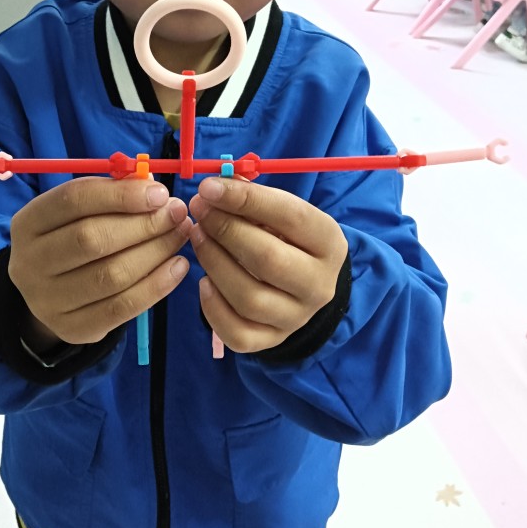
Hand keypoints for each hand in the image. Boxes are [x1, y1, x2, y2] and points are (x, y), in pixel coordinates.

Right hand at [9, 176, 190, 346]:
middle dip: (143, 224)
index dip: (120, 194)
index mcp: (27, 223)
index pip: (73, 200)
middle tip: (176, 214)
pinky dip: (158, 284)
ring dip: (156, 251)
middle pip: (92, 239)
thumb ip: (111, 195)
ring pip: (111, 275)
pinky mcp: (73, 329)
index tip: (159, 193)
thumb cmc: (71, 239)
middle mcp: (29, 264)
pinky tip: (178, 266)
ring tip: (180, 234)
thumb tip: (154, 190)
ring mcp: (48, 301)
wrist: (51, 293)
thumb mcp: (79, 213)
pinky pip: (122, 307)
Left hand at [188, 177, 347, 353]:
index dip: (246, 199)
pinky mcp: (272, 340)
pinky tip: (204, 282)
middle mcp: (319, 285)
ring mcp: (296, 318)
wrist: (307, 286)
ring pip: (249, 298)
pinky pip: (238, 334)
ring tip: (197, 237)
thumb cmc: (290, 240)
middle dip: (225, 230)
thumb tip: (215, 187)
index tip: (209, 187)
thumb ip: (253, 199)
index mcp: (329, 243)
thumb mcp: (283, 214)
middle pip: (268, 260)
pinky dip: (213, 308)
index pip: (291, 217)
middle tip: (200, 211)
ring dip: (213, 263)